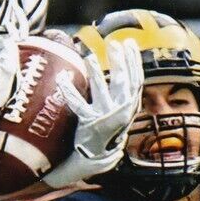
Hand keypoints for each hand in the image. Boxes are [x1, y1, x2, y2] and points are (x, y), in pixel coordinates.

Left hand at [43, 40, 143, 189]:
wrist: (97, 157)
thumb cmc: (109, 129)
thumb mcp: (122, 112)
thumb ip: (124, 93)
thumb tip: (124, 66)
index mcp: (130, 107)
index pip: (136, 80)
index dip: (134, 61)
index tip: (130, 43)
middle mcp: (120, 111)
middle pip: (121, 82)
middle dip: (118, 61)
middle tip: (113, 44)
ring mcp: (104, 118)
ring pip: (101, 90)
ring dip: (95, 72)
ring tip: (90, 57)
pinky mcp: (88, 124)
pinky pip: (78, 104)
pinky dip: (69, 91)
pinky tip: (63, 79)